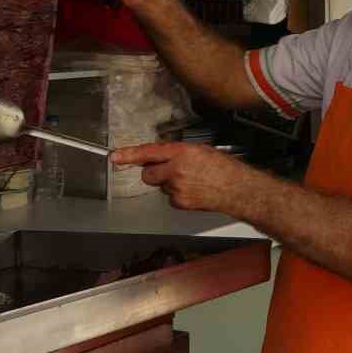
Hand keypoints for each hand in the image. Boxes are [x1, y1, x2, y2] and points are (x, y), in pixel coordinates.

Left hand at [111, 142, 247, 212]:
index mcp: (182, 152)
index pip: (149, 152)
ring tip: (192, 181)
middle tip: (170, 171)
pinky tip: (193, 191)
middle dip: (153, 172)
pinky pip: (170, 197)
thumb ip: (178, 152)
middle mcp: (176, 169)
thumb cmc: (223, 168)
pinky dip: (178, 195)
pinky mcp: (179, 202)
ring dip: (169, 183)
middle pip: (148, 174)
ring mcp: (176, 188)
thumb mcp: (200, 150)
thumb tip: (162, 155)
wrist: (237, 189)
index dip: (129, 154)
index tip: (114, 156)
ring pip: (161, 186)